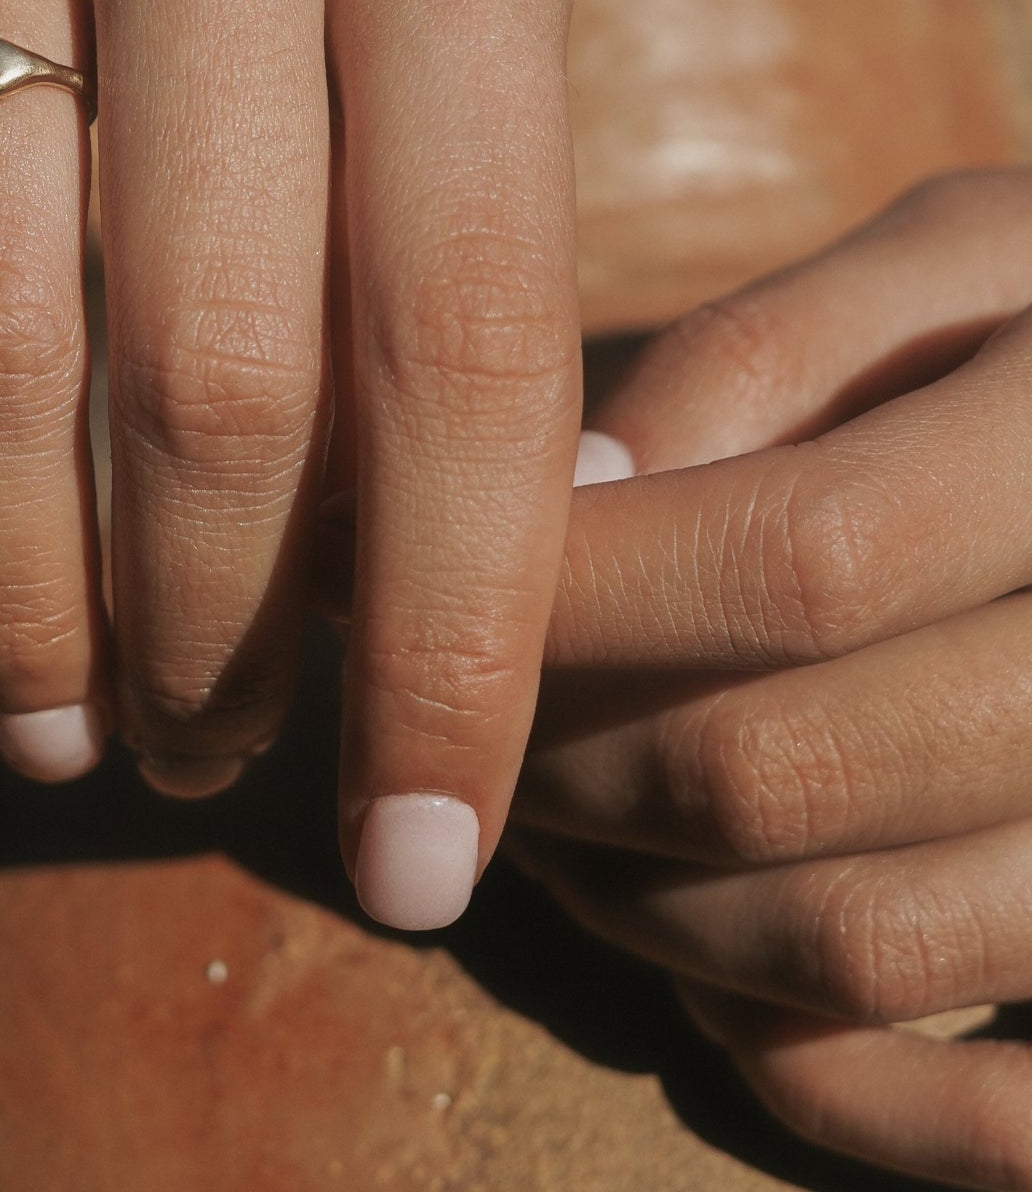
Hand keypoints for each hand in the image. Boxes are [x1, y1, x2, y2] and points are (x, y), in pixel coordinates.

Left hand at [516, 169, 1031, 1188]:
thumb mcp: (937, 269)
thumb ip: (757, 360)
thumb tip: (571, 505)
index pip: (801, 561)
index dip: (576, 598)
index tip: (402, 578)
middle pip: (792, 770)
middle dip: (561, 757)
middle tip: (463, 715)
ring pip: (863, 943)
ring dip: (642, 907)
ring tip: (554, 817)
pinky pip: (998, 1104)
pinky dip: (825, 1073)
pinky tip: (710, 987)